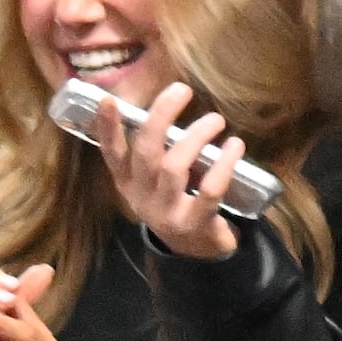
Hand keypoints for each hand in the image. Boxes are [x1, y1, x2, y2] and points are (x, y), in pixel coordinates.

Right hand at [91, 80, 243, 260]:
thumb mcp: (157, 180)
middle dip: (161, 117)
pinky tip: (235, 145)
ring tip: (216, 120)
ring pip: (174, 167)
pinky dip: (223, 164)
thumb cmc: (178, 200)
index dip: (107, 127)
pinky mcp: (194, 222)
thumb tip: (170, 103)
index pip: (112, 153)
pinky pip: (208, 190)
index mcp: (129, 182)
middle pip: (145, 152)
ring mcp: (166, 211)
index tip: (107, 99)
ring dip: (196, 137)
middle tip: (181, 89)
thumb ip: (159, 150)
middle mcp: (141, 196)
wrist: (195, 250)